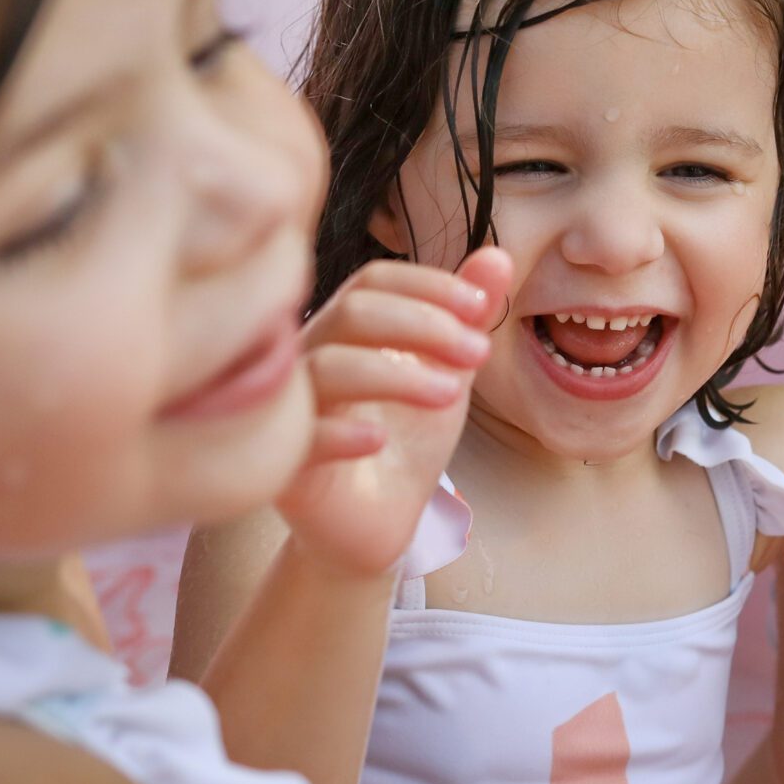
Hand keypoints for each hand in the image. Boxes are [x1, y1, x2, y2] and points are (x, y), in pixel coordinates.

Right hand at [273, 246, 511, 577]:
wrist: (376, 527)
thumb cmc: (402, 441)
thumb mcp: (446, 374)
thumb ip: (466, 318)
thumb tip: (498, 256)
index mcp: (343, 328)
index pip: (375, 279)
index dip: (428, 284)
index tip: (481, 306)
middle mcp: (308, 357)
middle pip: (353, 311)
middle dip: (423, 323)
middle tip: (479, 352)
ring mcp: (292, 410)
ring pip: (327, 367)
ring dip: (396, 373)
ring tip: (450, 393)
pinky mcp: (285, 465)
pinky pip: (300, 437)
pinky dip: (339, 432)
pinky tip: (378, 440)